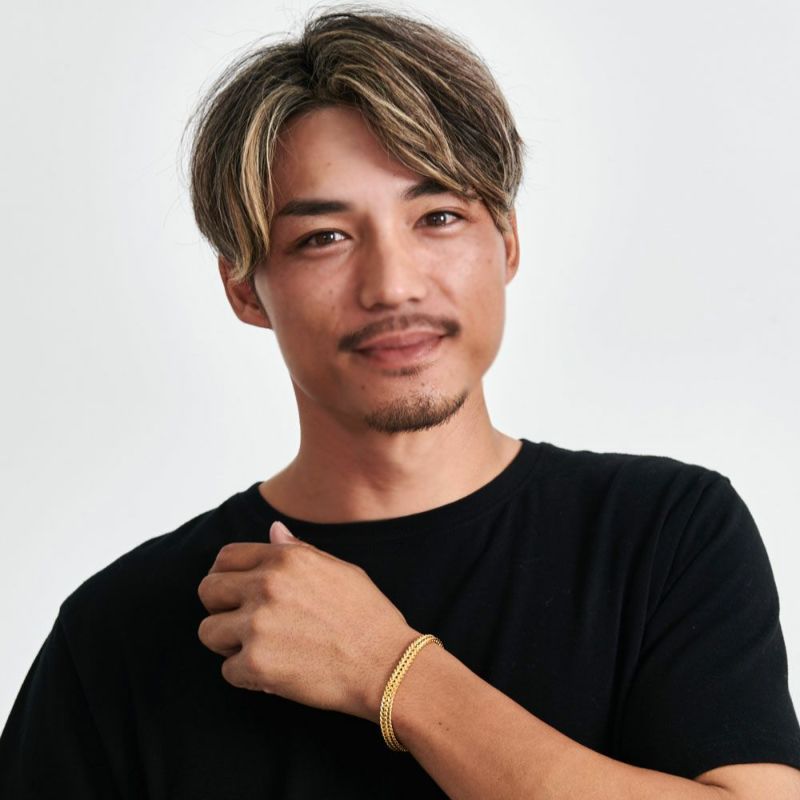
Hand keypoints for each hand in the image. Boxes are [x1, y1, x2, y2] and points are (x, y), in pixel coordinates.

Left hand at [197, 521, 418, 722]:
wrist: (385, 664)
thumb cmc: (368, 617)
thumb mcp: (338, 569)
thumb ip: (299, 550)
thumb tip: (273, 530)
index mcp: (284, 559)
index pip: (226, 557)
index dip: (224, 574)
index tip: (233, 592)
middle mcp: (266, 586)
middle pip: (207, 590)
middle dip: (219, 607)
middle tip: (240, 624)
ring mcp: (257, 625)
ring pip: (208, 632)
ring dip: (227, 644)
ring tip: (257, 649)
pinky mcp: (256, 663)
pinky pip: (227, 670)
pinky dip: (246, 676)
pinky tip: (273, 673)